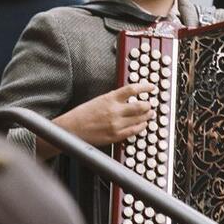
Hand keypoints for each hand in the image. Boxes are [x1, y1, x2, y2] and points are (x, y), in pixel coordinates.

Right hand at [37, 83, 154, 158]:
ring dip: (147, 116)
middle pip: (140, 105)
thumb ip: (113, 99)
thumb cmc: (82, 114)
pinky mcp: (115, 136)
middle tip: (151, 104)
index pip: (132, 89)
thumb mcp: (98, 100)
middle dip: (148, 105)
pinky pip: (134, 131)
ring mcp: (116, 124)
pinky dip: (141, 127)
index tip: (152, 88)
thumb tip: (127, 99)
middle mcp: (114, 110)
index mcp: (109, 98)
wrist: (71, 129)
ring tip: (149, 114)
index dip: (145, 88)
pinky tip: (143, 125)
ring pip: (140, 119)